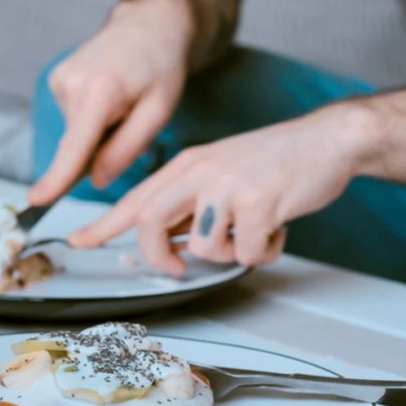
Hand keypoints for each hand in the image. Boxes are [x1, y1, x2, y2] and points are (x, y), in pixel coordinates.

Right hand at [28, 0, 192, 204]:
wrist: (149, 24)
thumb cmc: (160, 67)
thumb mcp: (158, 111)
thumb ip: (126, 148)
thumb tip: (96, 180)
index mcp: (100, 90)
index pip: (75, 145)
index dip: (57, 177)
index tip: (37, 199)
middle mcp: (72, 82)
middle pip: (77, 144)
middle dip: (100, 150)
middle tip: (131, 120)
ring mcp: (60, 79)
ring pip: (77, 133)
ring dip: (99, 131)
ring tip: (123, 102)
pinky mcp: (57, 79)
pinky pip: (74, 118)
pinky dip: (91, 118)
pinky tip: (109, 96)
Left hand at [70, 107, 365, 273]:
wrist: (327, 139)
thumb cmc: (275, 162)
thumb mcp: (221, 172)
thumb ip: (192, 204)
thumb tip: (173, 243)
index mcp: (188, 164)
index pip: (135, 198)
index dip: (103, 224)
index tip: (78, 240)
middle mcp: (200, 171)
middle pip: (148, 222)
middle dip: (159, 255)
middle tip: (177, 266)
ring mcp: (228, 185)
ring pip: (204, 247)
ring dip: (230, 252)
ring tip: (254, 229)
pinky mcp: (259, 201)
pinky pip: (248, 252)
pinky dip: (264, 251)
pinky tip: (277, 227)